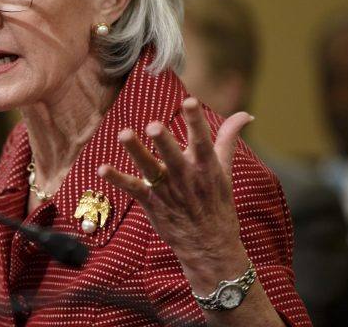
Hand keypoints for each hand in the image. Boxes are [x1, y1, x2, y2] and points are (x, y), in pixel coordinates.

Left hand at [98, 97, 253, 272]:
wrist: (209, 247)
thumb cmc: (217, 204)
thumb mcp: (225, 171)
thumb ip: (228, 139)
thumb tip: (245, 114)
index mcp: (207, 168)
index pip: (203, 141)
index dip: (196, 121)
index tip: (190, 101)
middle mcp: (187, 178)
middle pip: (173, 156)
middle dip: (164, 141)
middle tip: (153, 125)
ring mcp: (167, 191)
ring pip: (149, 169)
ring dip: (136, 152)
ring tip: (124, 134)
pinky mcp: (152, 203)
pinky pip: (132, 188)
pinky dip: (117, 179)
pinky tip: (102, 168)